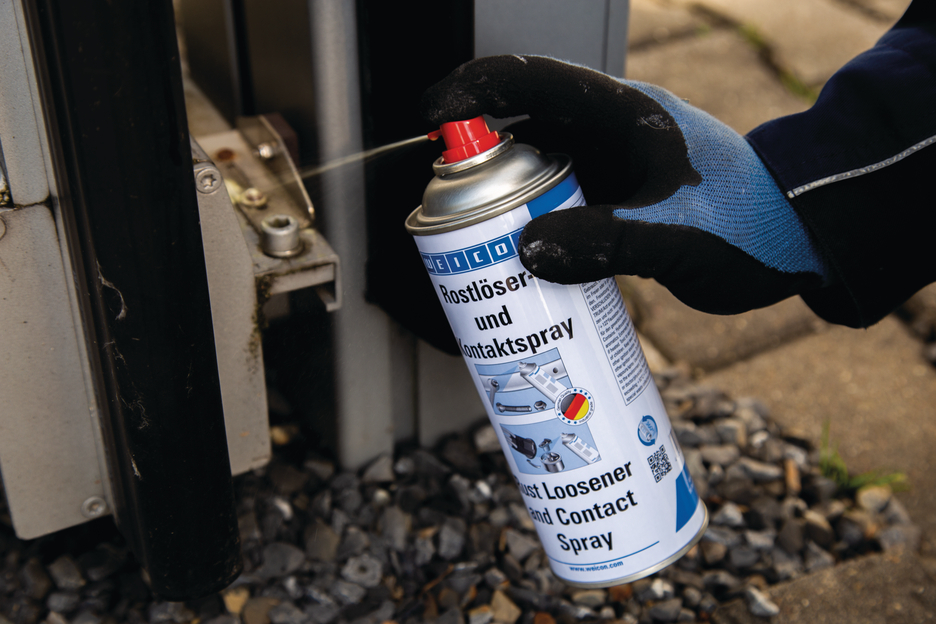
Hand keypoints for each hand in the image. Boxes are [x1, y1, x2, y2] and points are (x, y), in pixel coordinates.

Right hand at [421, 55, 829, 314]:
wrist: (795, 240)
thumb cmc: (753, 224)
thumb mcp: (679, 234)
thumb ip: (608, 240)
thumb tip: (526, 249)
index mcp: (624, 114)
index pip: (535, 82)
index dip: (475, 90)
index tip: (431, 116)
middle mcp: (609, 134)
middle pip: (522, 127)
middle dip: (475, 156)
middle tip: (444, 198)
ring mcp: (610, 168)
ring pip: (535, 169)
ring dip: (499, 196)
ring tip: (469, 235)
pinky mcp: (613, 203)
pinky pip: (555, 203)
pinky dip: (528, 223)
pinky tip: (515, 257)